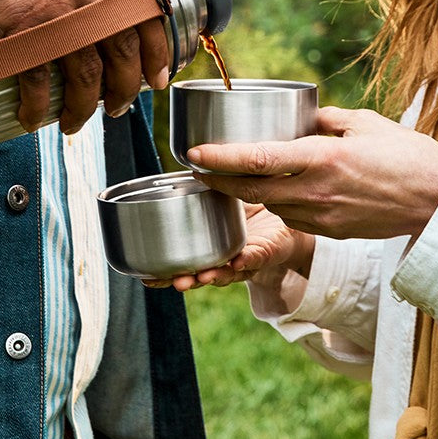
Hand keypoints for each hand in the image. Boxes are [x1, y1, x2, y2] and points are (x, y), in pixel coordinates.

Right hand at [0, 0, 168, 132]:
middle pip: (122, 46)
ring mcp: (55, 1)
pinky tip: (32, 117)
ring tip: (75, 122)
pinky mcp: (21, 22)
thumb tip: (93, 16)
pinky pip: (41, 78)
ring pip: (87, 71)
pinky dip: (38, 106)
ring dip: (84, 106)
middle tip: (117, 108)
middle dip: (124, 87)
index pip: (143, 8)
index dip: (156, 49)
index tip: (156, 77)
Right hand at [144, 203, 315, 291]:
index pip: (185, 263)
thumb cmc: (254, 207)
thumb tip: (188, 158)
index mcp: (211, 246)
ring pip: (228, 273)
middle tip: (170, 280)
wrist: (291, 213)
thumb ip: (208, 186)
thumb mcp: (226, 196)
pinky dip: (247, 260)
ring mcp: (247, 257)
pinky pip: (258, 258)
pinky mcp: (269, 250)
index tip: (146, 277)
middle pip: (202, 274)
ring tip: (201, 277)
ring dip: (214, 275)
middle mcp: (226, 257)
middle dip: (186, 279)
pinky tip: (236, 261)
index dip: (165, 272)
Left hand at [187, 106, 437, 240]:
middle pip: (252, 189)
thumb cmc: (408, 155)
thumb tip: (299, 116)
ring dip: (246, 193)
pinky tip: (276, 189)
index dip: (220, 158)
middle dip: (219, 179)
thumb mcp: (364, 122)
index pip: (258, 159)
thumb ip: (324, 119)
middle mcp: (316, 191)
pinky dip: (278, 203)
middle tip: (197, 164)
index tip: (193, 152)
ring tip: (229, 175)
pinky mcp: (331, 232)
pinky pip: (292, 217)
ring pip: (270, 205)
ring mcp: (323, 216)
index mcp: (322, 158)